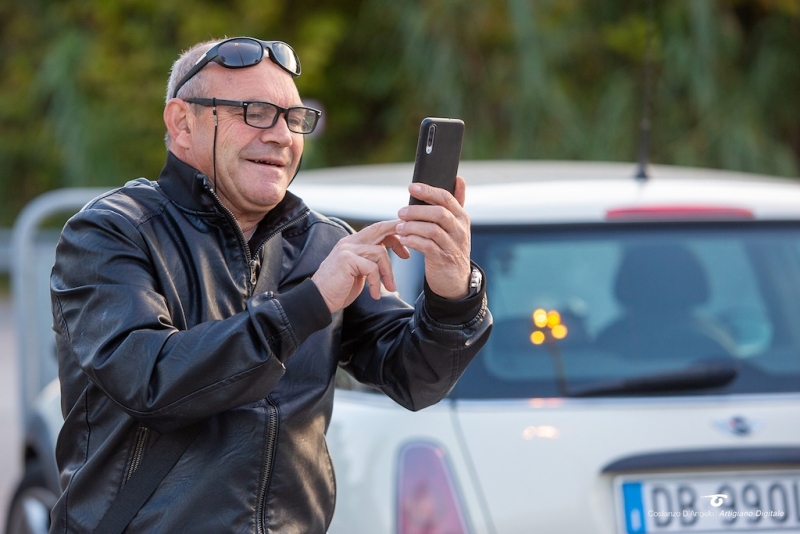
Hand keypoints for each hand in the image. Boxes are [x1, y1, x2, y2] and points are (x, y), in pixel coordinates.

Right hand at [311, 220, 409, 312]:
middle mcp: (349, 242)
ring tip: (389, 288)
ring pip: (380, 253)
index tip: (404, 250)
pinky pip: (372, 268)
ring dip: (388, 273)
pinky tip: (374, 294)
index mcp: (352, 243)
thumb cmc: (338, 289)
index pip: (376, 230)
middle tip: (407, 254)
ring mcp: (347, 249)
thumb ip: (369, 262)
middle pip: (379, 230)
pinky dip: (377, 282)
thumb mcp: (358, 272)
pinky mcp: (347, 259)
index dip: (393, 235)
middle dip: (397, 238)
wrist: (318, 300)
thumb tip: (387, 260)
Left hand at [397, 176, 470, 299]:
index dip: (428, 191)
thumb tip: (458, 178)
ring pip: (432, 230)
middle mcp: (460, 230)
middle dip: (417, 211)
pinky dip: (413, 241)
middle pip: (439, 213)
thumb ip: (456, 203)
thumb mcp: (456, 225)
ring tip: (399, 227)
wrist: (455, 280)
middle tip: (400, 212)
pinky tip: (403, 239)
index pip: (446, 198)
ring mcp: (452, 245)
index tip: (411, 187)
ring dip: (412, 226)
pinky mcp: (442, 259)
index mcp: (462, 217)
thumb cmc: (451, 247)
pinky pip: (426, 246)